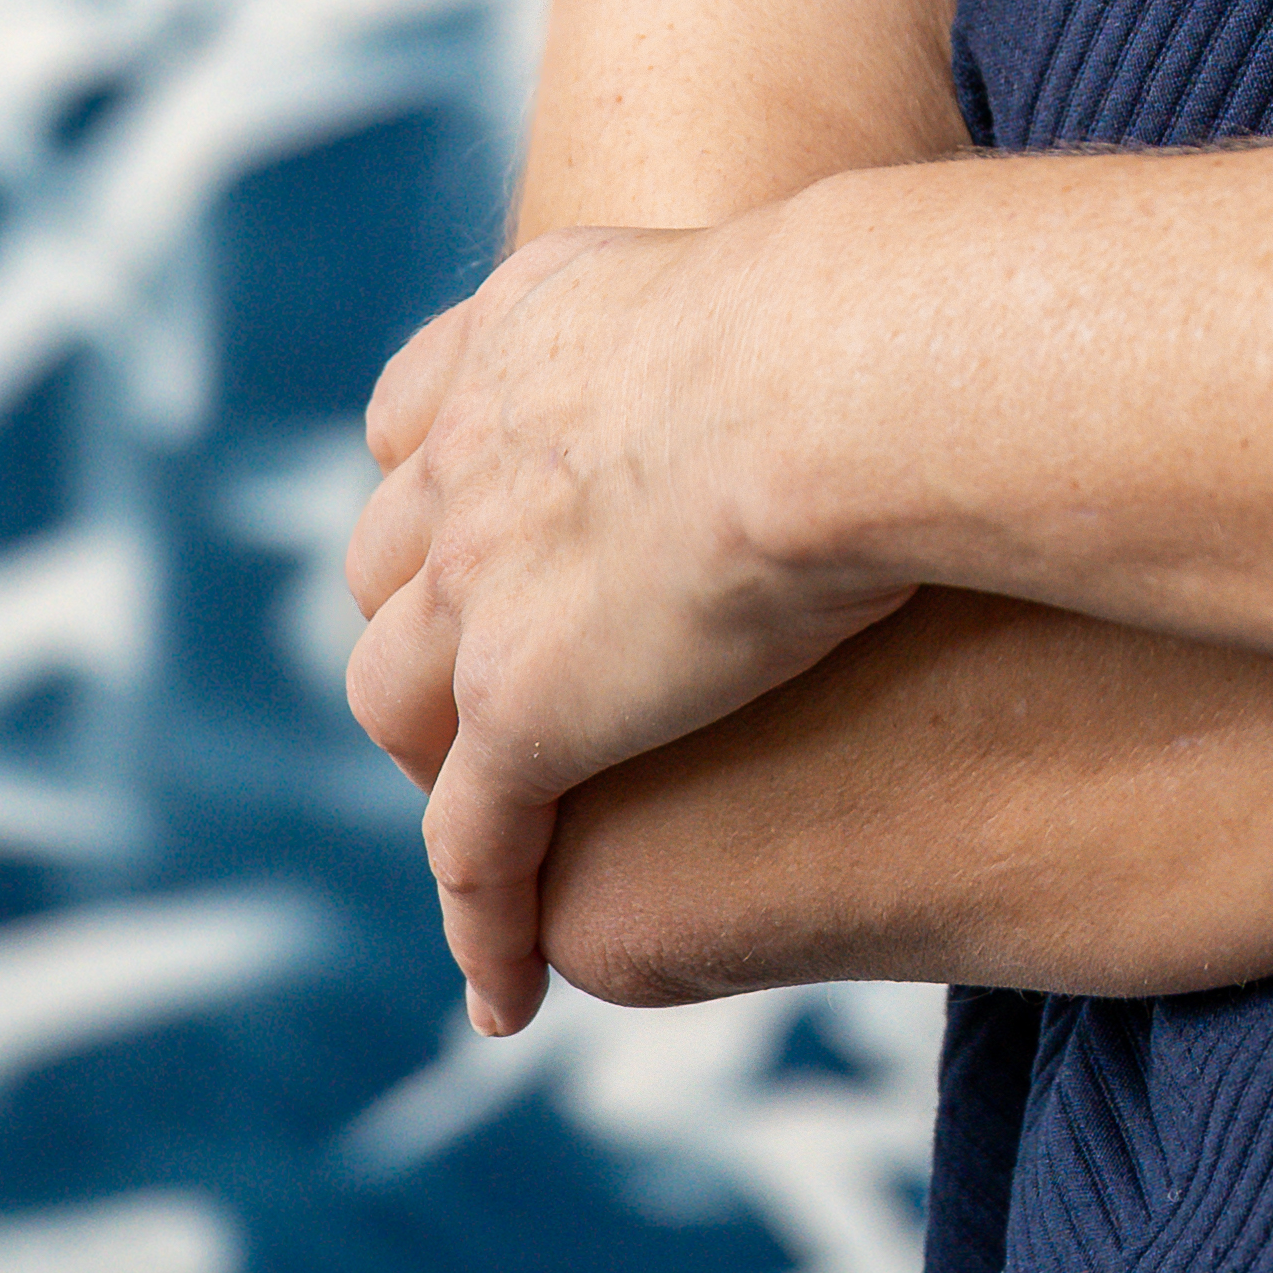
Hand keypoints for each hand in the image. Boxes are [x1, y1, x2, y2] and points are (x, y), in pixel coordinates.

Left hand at [344, 207, 915, 1035]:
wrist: (848, 375)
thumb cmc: (880, 320)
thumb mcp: (783, 280)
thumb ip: (761, 318)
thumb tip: (854, 330)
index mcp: (526, 325)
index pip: (421, 418)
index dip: (447, 485)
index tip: (484, 526)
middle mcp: (472, 446)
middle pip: (393, 563)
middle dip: (425, 626)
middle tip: (490, 693)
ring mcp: (478, 585)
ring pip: (399, 698)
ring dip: (435, 761)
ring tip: (495, 833)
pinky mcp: (519, 710)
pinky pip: (473, 846)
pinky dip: (481, 921)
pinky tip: (508, 992)